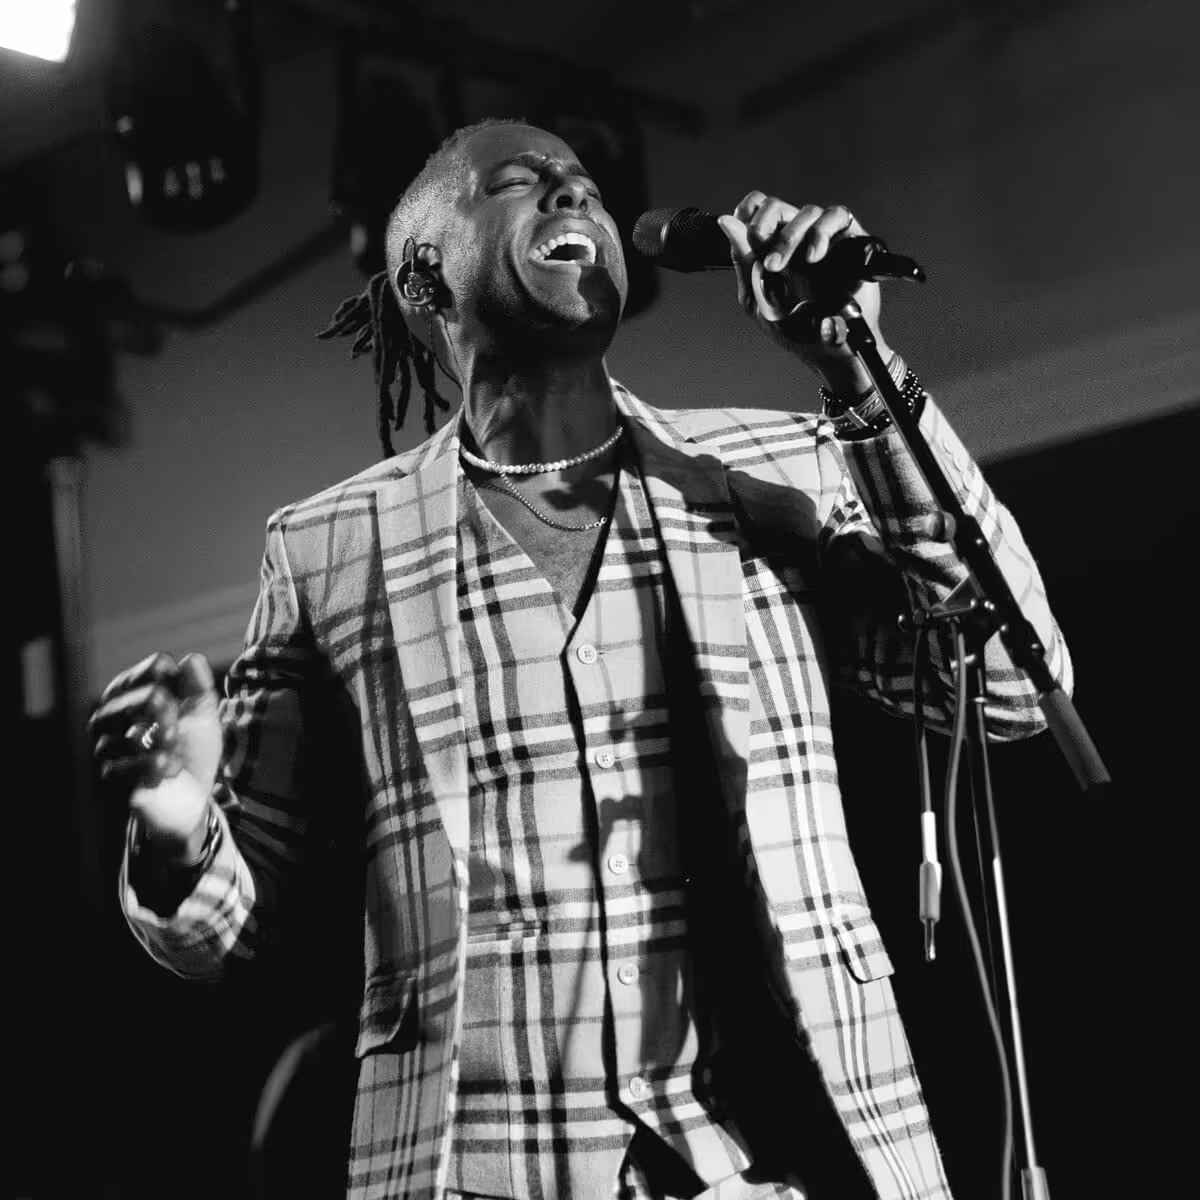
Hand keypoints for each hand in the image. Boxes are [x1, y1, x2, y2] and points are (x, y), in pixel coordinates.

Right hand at [89, 652, 221, 854]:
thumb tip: (191, 658)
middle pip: (121, 699)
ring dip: (156, 736)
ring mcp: (111, 752)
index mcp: (135, 702)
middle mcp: (115, 723)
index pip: (137, 676)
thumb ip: (199, 688)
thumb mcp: (203, 716)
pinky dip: (147, 766)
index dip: (161, 676)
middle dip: (157, 704)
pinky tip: (167, 767)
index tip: (181, 688)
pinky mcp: (114, 781)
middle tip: (177, 721)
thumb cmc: (194, 751)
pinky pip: (118, 769)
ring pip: (120, 733)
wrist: (194, 797)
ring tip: (173, 745)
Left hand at [717, 193, 889, 394]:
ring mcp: (823, 238)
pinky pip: (838, 217)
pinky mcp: (849, 241)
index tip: (742, 225)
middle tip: (763, 259)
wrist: (830, 351)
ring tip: (781, 267)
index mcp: (772, 248)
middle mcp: (798, 239)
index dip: (749, 209)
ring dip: (790, 236)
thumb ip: (743, 260)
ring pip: (807, 211)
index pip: (758, 210)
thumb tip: (725, 222)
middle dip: (765, 224)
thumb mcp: (758, 297)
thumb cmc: (793, 330)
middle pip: (778, 205)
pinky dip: (821, 233)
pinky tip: (812, 258)